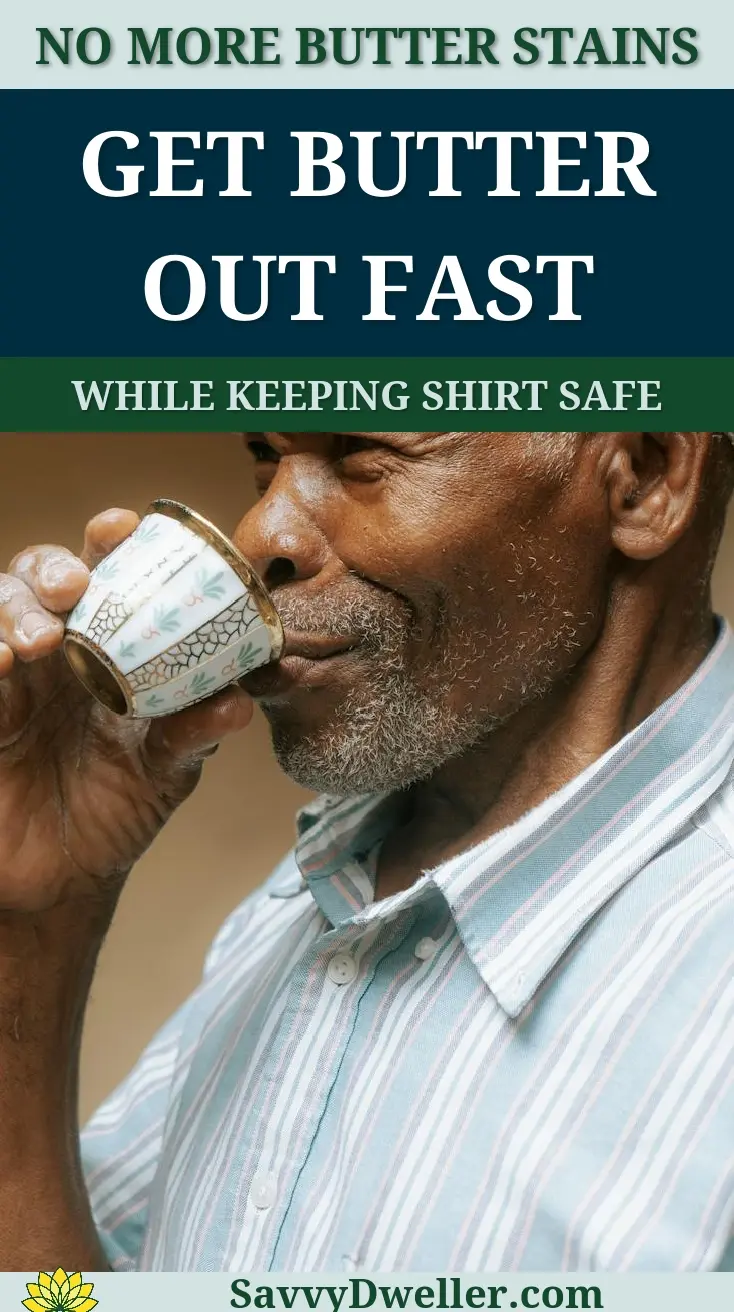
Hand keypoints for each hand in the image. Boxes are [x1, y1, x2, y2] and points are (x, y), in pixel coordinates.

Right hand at [0, 509, 252, 912]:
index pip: (104, 575)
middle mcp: (53, 651)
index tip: (122, 526)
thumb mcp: (165, 771)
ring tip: (38, 641)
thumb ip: (194, 732)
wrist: (63, 879)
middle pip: (37, 576)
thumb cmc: (116, 810)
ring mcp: (9, 679)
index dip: (107, 541)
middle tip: (73, 589)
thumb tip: (239, 701)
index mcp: (107, 649)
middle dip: (51, 568)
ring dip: (12, 610)